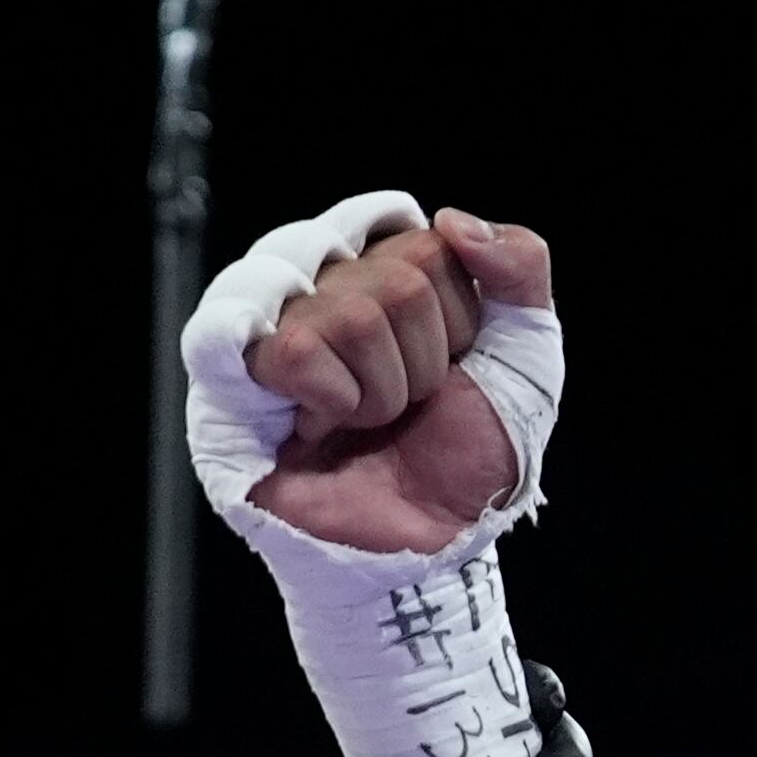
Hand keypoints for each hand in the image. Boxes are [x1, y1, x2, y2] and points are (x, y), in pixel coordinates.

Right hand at [244, 212, 554, 554]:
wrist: (433, 537)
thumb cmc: (467, 451)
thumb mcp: (525, 357)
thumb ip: (520, 270)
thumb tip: (453, 219)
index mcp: (384, 261)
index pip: (431, 243)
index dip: (459, 320)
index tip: (451, 363)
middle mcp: (319, 276)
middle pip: (396, 278)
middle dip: (423, 364)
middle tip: (404, 405)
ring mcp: (269, 319)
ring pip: (350, 312)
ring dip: (381, 390)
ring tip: (363, 418)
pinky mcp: (231, 372)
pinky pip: (288, 347)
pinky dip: (330, 398)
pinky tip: (319, 422)